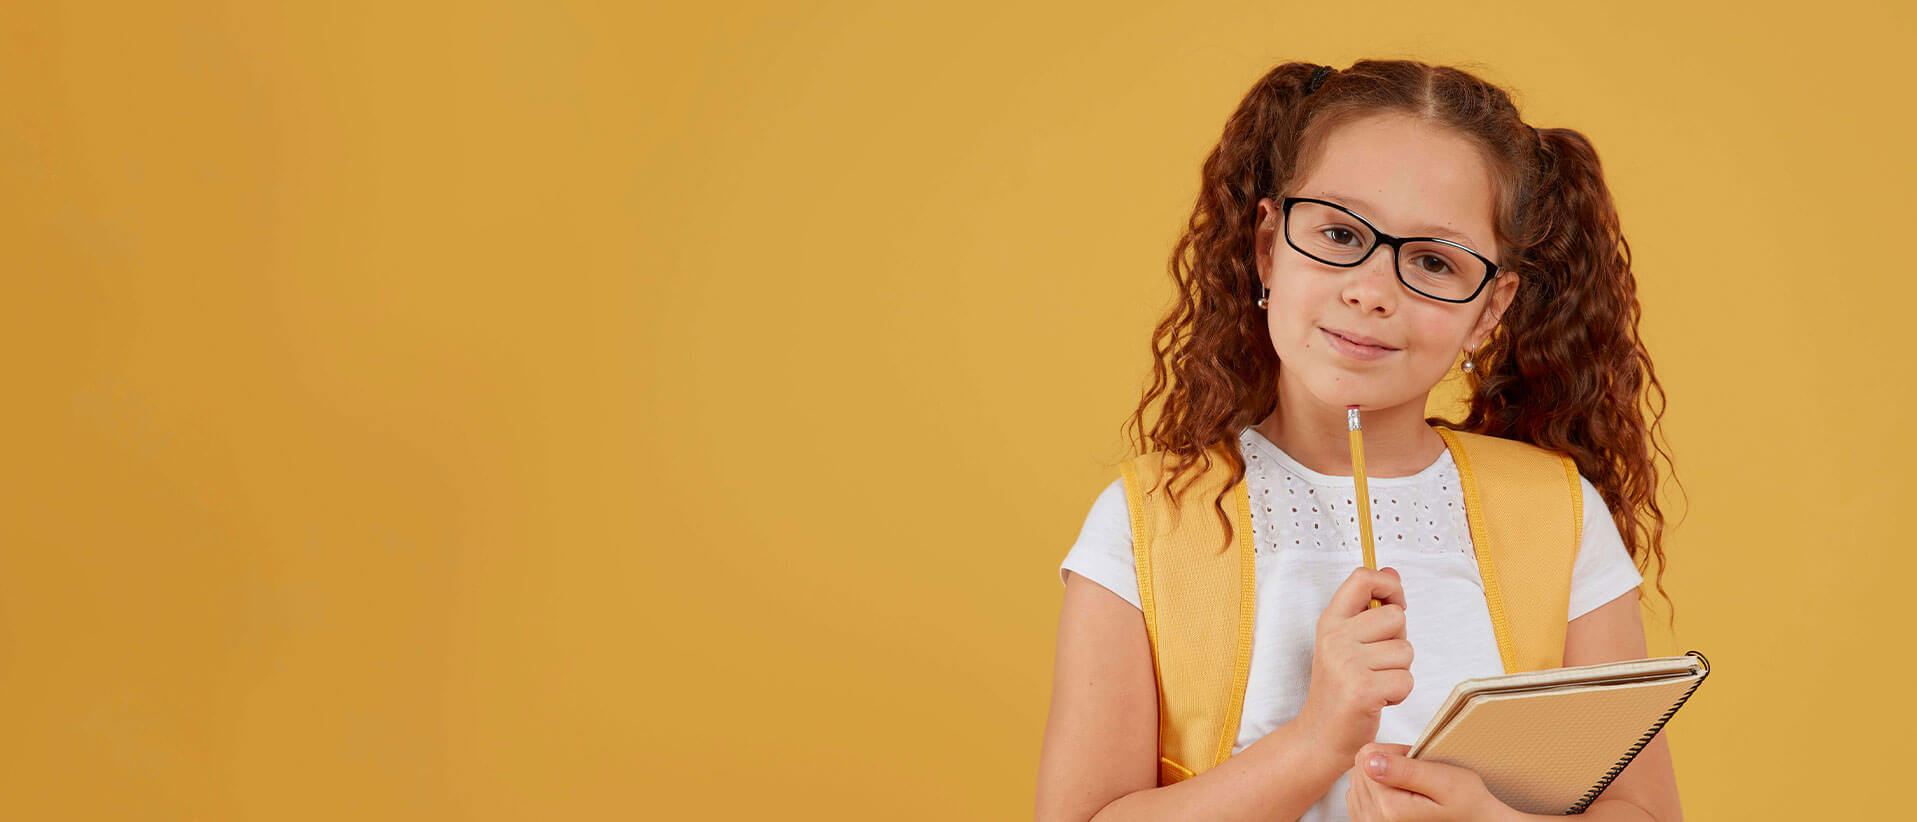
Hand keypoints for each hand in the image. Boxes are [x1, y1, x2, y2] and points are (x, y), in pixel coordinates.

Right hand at [1295, 566, 1412, 762]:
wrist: (1319, 736)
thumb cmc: (1338, 688)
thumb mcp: (1346, 641)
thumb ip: (1368, 607)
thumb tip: (1391, 572)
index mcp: (1330, 621)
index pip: (1362, 578)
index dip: (1389, 585)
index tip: (1394, 604)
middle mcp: (1334, 638)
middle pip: (1396, 617)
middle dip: (1397, 641)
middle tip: (1376, 663)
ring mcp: (1347, 663)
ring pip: (1405, 651)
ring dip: (1399, 671)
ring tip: (1374, 683)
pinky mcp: (1362, 689)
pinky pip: (1406, 679)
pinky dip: (1399, 693)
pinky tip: (1378, 699)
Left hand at [1343, 743, 1519, 821]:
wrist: (1473, 821)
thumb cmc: (1464, 802)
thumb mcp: (1443, 781)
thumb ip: (1406, 769)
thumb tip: (1369, 760)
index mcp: (1389, 807)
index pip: (1368, 755)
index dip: (1395, 752)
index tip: (1417, 764)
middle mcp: (1373, 819)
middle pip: (1360, 766)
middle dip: (1388, 764)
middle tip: (1417, 778)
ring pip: (1357, 778)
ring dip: (1381, 777)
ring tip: (1409, 788)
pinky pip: (1356, 793)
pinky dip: (1375, 789)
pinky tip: (1396, 796)